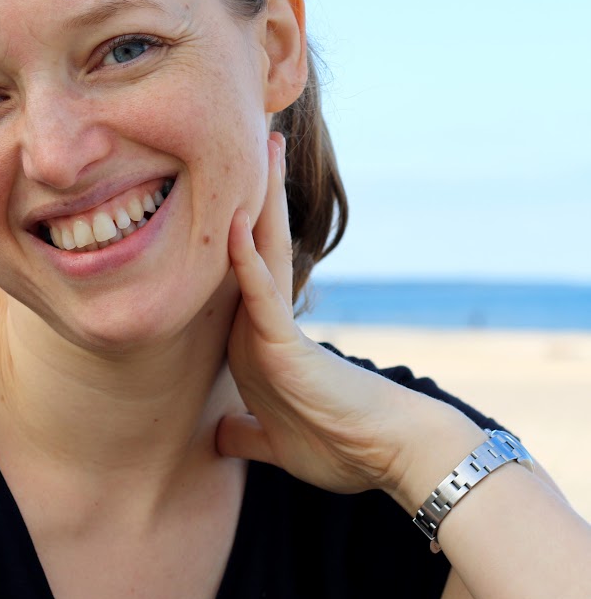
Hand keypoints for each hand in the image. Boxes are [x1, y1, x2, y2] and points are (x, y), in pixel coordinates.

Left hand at [217, 132, 462, 496]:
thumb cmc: (336, 447)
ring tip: (261, 145)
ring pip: (262, 254)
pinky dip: (245, 263)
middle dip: (250, 196)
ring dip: (258, 202)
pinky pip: (262, 297)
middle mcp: (265, 325)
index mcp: (255, 341)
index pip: (236, 275)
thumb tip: (219, 437)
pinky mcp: (289, 345)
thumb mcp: (272, 441)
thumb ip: (244, 433)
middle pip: (253, 247)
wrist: (387, 459)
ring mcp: (277, 329)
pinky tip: (232, 226)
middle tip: (249, 139)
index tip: (211, 193)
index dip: (226, 233)